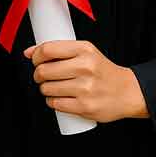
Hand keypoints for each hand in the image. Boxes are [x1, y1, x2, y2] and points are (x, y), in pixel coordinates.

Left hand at [25, 40, 148, 122]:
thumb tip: (28, 52)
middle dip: (38, 75)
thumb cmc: (102, 70)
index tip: (36, 60)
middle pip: (44, 71)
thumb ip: (58, 49)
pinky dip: (51, 102)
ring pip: (47, 89)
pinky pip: (55, 104)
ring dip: (44, 89)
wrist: (127, 91)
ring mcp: (85, 88)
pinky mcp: (85, 106)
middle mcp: (85, 67)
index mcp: (84, 49)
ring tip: (52, 87)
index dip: (36, 56)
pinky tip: (57, 99)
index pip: (48, 50)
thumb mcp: (85, 52)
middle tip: (42, 76)